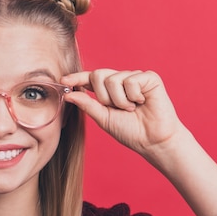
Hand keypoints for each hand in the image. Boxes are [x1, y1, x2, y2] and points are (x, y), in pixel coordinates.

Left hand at [62, 69, 184, 155]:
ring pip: (113, 79)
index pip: (90, 79)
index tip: (63, 80)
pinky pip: (131, 80)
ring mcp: (135, 77)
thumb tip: (69, 94)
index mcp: (109, 90)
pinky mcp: (149, 78)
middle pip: (98, 75)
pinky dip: (134, 96)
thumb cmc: (130, 131)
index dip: (77, 78)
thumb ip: (87, 104)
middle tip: (118, 109)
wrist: (152, 140)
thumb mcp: (104, 118)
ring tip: (132, 109)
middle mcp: (121, 80)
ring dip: (120, 100)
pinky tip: (143, 103)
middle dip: (104, 97)